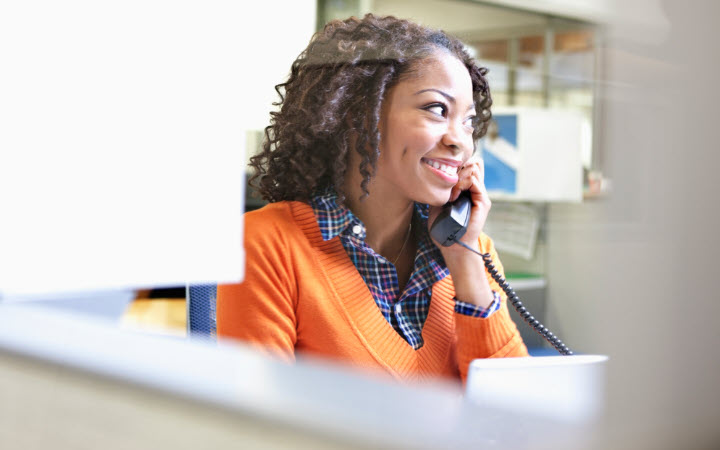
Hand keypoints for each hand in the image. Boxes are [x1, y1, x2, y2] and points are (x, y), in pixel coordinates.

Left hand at [427, 156, 493, 307]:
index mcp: (466, 189)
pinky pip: (474, 181)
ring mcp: (481, 195)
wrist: (451, 245)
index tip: (443, 175)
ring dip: (458, 177)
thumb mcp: (438, 202)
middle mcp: (476, 189)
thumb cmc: (443, 227)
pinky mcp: (483, 201)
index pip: (468, 164)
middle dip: (457, 167)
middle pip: (473, 162)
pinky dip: (462, 184)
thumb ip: (441, 188)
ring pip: (474, 168)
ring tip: (450, 193)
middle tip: (446, 183)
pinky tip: (453, 196)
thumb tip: (436, 171)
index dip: (456, 164)